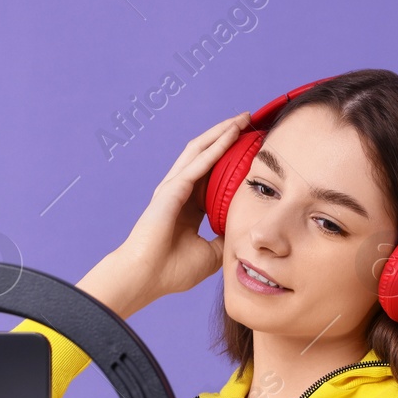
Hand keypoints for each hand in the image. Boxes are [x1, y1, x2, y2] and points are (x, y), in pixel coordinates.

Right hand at [112, 111, 251, 303]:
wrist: (146, 278)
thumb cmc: (172, 270)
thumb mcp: (211, 254)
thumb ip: (225, 238)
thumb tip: (244, 229)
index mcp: (188, 208)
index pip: (212, 176)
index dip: (230, 160)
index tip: (252, 149)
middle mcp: (179, 192)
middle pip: (206, 155)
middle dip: (227, 136)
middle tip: (248, 121)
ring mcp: (173, 188)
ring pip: (201, 150)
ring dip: (222, 132)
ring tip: (242, 118)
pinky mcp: (172, 189)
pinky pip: (199, 163)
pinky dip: (216, 146)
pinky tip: (232, 133)